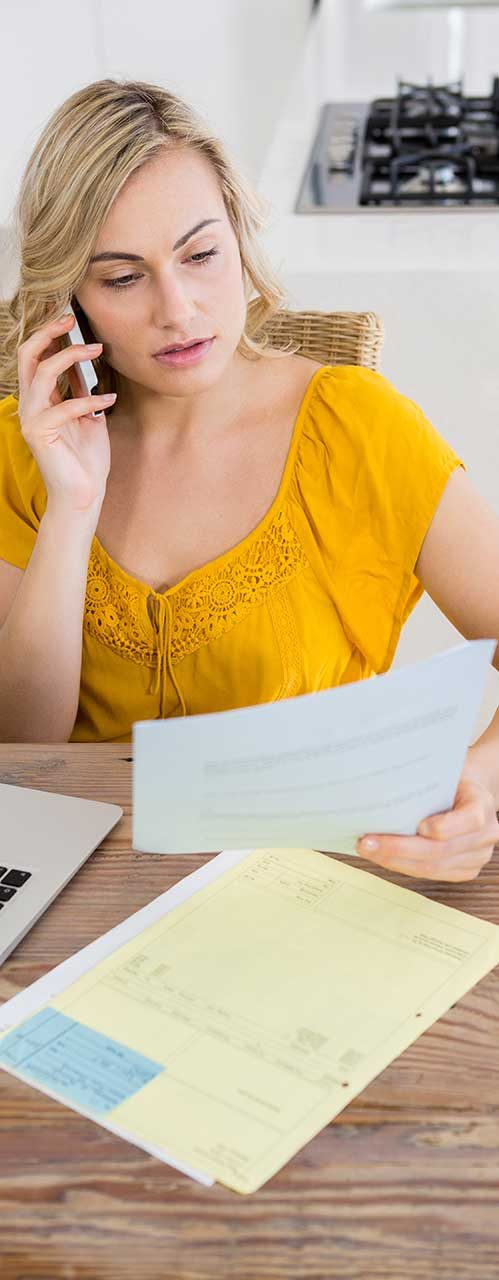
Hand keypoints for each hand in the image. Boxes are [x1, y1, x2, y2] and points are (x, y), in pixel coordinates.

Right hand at [17, 312, 116, 512]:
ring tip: (98, 351)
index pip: (35, 357)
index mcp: (39, 399)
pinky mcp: (39, 434)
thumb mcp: (87, 414)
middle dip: (49, 333)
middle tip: (72, 320)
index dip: (49, 334)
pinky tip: (108, 401)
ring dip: (71, 357)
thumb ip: (81, 388)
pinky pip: (65, 406)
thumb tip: (85, 358)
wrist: (84, 494)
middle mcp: (29, 405)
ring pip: (42, 373)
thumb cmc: (86, 458)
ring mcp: (31, 419)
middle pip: (28, 356)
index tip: (71, 318)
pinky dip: (90, 400)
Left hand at [356, 756, 498, 880]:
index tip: (418, 826)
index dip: (444, 826)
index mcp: (482, 804)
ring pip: (433, 867)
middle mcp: (485, 834)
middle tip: (368, 842)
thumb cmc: (452, 780)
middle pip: (442, 850)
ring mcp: (477, 856)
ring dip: (395, 861)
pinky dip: (403, 866)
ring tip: (369, 850)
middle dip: (400, 849)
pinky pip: (432, 874)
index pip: (470, 819)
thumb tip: (380, 788)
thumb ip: (424, 783)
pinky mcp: (464, 870)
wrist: (469, 792)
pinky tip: (383, 857)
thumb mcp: (443, 772)